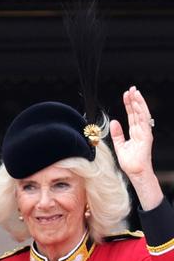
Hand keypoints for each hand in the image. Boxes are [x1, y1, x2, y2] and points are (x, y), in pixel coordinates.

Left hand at [111, 86, 162, 210]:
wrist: (135, 171)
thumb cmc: (130, 161)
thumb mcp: (119, 145)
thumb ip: (117, 133)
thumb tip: (114, 122)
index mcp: (135, 132)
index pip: (132, 115)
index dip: (129, 104)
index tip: (126, 95)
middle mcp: (141, 130)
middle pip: (138, 112)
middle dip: (134, 100)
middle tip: (131, 89)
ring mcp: (145, 133)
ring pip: (142, 114)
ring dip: (138, 103)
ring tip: (134, 93)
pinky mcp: (146, 136)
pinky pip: (143, 121)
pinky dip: (140, 112)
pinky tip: (137, 104)